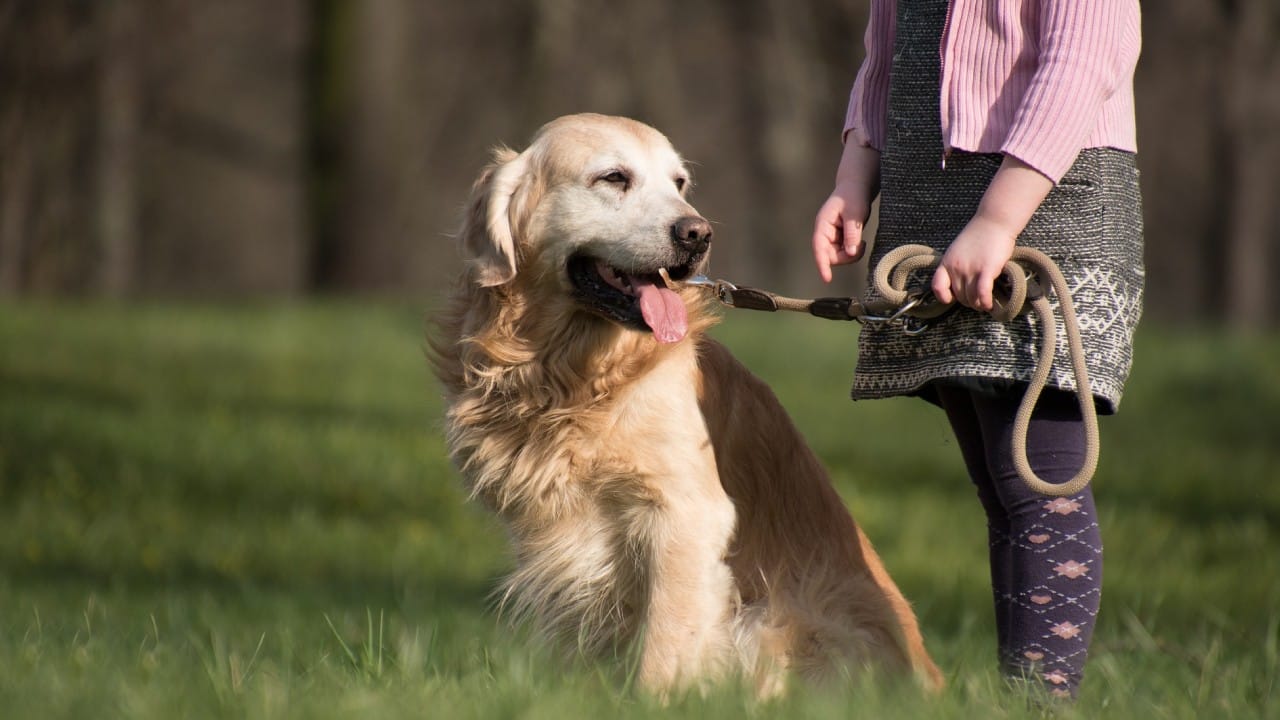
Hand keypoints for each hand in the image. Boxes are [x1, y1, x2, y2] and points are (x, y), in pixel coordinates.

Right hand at [812, 141, 879, 282]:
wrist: (856, 187)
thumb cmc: (854, 196)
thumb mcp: (855, 213)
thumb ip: (852, 233)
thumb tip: (851, 252)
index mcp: (823, 224)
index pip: (819, 248)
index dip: (822, 264)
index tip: (827, 278)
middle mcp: (824, 233)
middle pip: (829, 256)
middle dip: (845, 257)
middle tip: (862, 245)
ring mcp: (831, 237)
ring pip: (837, 257)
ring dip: (851, 255)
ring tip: (862, 242)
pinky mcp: (839, 240)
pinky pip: (844, 253)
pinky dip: (854, 252)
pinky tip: (861, 242)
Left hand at [933, 154, 1054, 310]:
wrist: (994, 221)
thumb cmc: (979, 235)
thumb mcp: (958, 250)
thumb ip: (956, 265)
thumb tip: (959, 283)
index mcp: (946, 262)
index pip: (937, 286)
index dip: (943, 296)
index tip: (952, 298)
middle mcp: (955, 267)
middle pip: (959, 296)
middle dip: (968, 302)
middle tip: (977, 300)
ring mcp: (970, 269)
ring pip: (971, 298)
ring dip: (978, 305)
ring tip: (984, 304)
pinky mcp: (986, 270)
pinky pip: (982, 294)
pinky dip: (985, 303)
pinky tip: (990, 305)